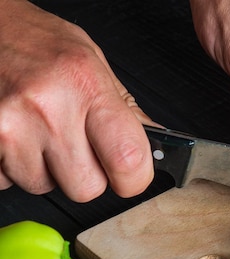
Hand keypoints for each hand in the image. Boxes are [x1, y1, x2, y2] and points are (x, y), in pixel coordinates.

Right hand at [0, 0, 153, 201]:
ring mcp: (10, 126)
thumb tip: (158, 145)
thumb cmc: (38, 43)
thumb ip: (125, 110)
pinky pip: (7, 182)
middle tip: (76, 145)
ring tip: (39, 132)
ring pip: (44, 186)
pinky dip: (12, 167)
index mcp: (86, 85)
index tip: (131, 176)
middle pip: (86, 188)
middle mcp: (47, 107)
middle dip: (86, 175)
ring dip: (46, 169)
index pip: (128, 160)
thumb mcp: (93, 63)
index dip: (134, 179)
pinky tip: (17, 136)